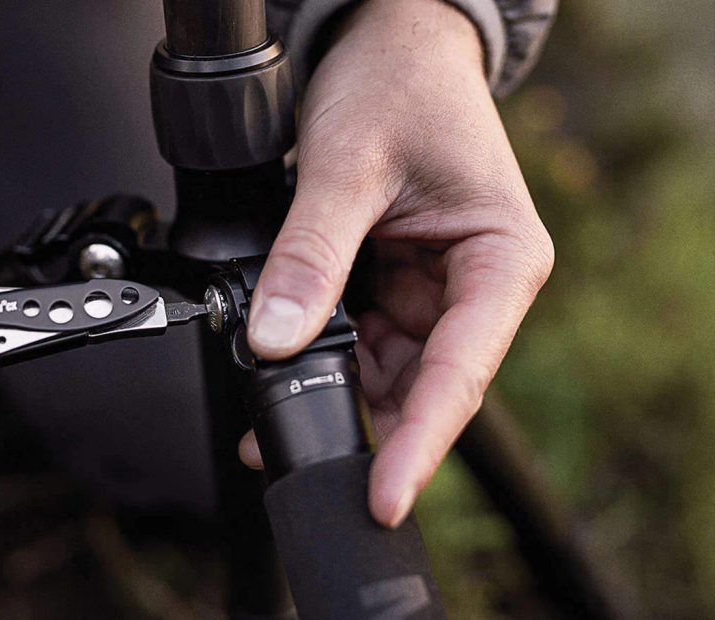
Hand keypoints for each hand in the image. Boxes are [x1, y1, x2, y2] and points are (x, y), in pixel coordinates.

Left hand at [240, 0, 553, 526]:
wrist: (385, 42)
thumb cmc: (396, 83)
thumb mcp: (347, 167)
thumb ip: (311, 256)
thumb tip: (274, 341)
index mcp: (500, 263)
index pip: (461, 375)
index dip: (419, 442)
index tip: (381, 496)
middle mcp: (472, 288)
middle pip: (419, 385)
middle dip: (358, 422)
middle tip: (291, 453)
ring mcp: (429, 291)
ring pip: (380, 370)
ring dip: (327, 388)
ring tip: (268, 407)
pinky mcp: (391, 285)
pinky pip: (354, 338)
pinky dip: (316, 354)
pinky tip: (278, 363)